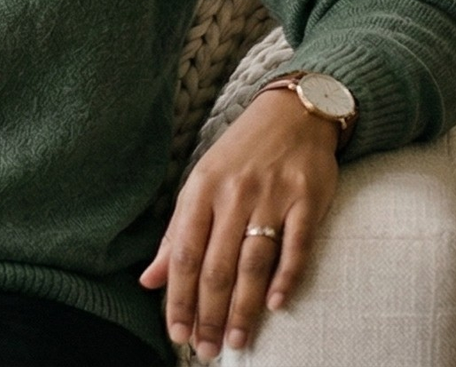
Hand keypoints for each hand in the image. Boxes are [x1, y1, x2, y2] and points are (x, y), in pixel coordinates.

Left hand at [138, 86, 339, 357]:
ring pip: (253, 262)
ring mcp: (272, 196)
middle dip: (210, 313)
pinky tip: (276, 305)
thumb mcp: (200, 184)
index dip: (179, 298)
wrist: (293, 113)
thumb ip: (177, 234)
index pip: (185, 255)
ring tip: (237, 341)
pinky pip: (296, 244)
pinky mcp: (307, 198)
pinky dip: (287, 276)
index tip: (178, 334)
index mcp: (201, 191)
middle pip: (218, 266)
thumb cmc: (241, 154)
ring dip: (244, 307)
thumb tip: (148, 281)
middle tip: (208, 349)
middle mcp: (233, 195)